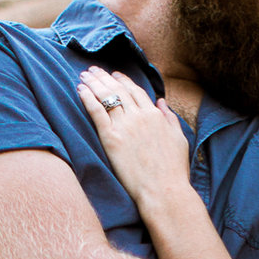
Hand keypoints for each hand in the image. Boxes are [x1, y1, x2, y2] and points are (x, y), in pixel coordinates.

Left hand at [76, 66, 190, 212]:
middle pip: (118, 90)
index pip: (136, 91)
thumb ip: (170, 117)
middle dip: (104, 77)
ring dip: (93, 84)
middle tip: (92, 70)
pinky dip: (88, 98)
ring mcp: (125, 126)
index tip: (113, 74)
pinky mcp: (112, 139)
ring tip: (84, 76)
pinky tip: (80, 90)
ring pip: (107, 97)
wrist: (164, 189)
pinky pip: (97, 112)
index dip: (123, 81)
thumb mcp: (179, 138)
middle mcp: (140, 116)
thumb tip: (161, 101)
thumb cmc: (173, 169)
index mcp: (155, 115)